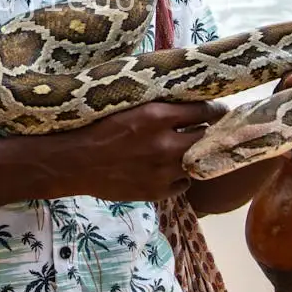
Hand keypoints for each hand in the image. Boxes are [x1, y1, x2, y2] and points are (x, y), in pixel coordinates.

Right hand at [70, 100, 227, 201]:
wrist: (73, 162)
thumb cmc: (96, 127)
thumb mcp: (127, 105)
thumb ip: (158, 105)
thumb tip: (185, 101)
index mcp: (156, 116)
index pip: (203, 110)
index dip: (214, 109)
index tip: (218, 109)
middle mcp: (164, 144)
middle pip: (206, 137)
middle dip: (210, 131)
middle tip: (211, 128)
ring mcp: (162, 171)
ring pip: (197, 161)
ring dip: (195, 155)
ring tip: (188, 149)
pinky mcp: (157, 191)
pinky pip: (183, 183)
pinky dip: (180, 175)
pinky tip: (171, 168)